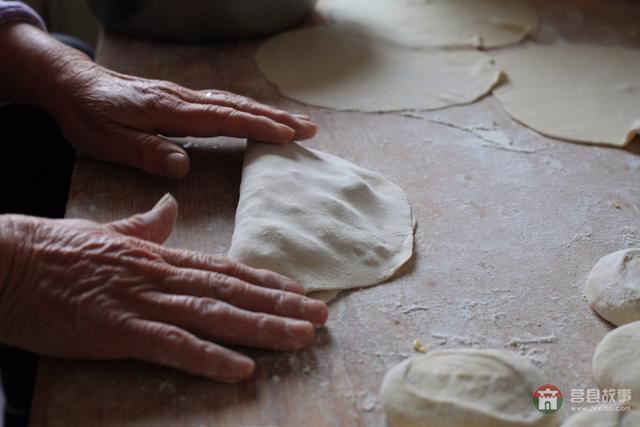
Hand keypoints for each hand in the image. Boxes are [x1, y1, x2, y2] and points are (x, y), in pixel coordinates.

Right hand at [0, 195, 327, 381]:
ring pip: (215, 314)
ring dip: (261, 328)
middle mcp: (162, 275)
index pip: (226, 268)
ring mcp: (143, 302)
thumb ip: (145, 225)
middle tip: (321, 317)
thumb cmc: (55, 250)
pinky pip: (171, 345)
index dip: (266, 281)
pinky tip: (240, 369)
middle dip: (280, 305)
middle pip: (233, 291)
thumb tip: (168, 207)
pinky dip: (208, 357)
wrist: (8, 260)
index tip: (299, 291)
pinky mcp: (118, 330)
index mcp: (161, 255)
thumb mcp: (108, 232)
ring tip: (300, 338)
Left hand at [45, 58, 317, 177]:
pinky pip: (222, 103)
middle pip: (238, 107)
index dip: (256, 126)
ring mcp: (183, 97)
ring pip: (233, 102)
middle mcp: (182, 99)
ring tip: (297, 123)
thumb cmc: (87, 114)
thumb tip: (183, 166)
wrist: (69, 81)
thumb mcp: (107, 140)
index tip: (287, 135)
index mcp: (169, 110)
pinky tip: (258, 116)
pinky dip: (247, 109)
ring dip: (267, 112)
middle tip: (310, 129)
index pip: (222, 118)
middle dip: (276, 118)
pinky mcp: (179, 99)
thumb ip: (145, 152)